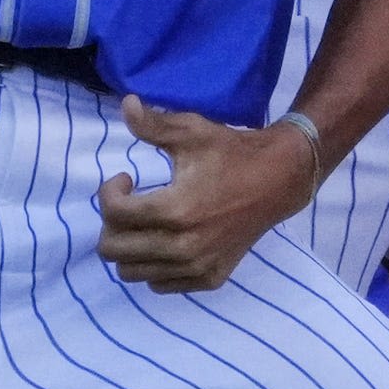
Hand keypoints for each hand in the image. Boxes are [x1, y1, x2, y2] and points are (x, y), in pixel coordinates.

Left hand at [95, 97, 318, 294]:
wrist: (279, 181)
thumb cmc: (233, 153)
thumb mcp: (193, 132)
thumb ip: (153, 124)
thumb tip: (126, 104)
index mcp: (175, 210)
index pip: (113, 214)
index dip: (109, 191)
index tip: (125, 178)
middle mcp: (183, 246)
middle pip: (112, 249)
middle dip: (112, 222)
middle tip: (130, 203)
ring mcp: (196, 267)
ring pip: (130, 272)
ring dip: (129, 245)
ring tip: (145, 222)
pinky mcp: (208, 278)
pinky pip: (158, 284)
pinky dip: (152, 265)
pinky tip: (165, 239)